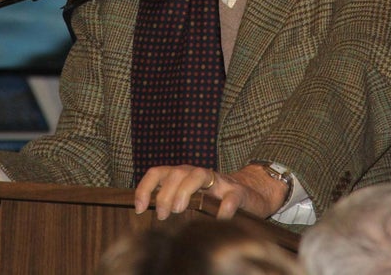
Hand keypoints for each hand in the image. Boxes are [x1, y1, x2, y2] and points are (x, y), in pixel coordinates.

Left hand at [134, 163, 286, 220]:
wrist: (250, 194)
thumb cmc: (212, 199)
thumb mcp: (188, 198)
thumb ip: (169, 201)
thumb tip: (143, 216)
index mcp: (182, 175)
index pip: (158, 173)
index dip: (145, 188)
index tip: (139, 208)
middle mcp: (197, 174)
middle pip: (176, 174)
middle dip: (165, 193)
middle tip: (162, 215)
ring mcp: (219, 182)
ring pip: (199, 175)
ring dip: (186, 190)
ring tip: (179, 209)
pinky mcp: (238, 192)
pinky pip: (231, 196)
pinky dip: (225, 206)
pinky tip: (220, 218)